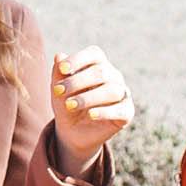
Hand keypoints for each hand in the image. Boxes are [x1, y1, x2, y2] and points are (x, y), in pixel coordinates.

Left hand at [52, 46, 132, 173]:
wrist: (73, 131)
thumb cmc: (67, 103)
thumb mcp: (59, 89)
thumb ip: (58, 73)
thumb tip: (59, 56)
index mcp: (98, 64)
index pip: (94, 54)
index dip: (79, 59)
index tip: (62, 69)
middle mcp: (113, 76)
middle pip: (101, 72)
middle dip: (77, 81)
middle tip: (58, 91)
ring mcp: (122, 94)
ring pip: (111, 90)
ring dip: (87, 98)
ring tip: (69, 105)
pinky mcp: (126, 112)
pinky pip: (120, 110)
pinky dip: (104, 112)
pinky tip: (90, 115)